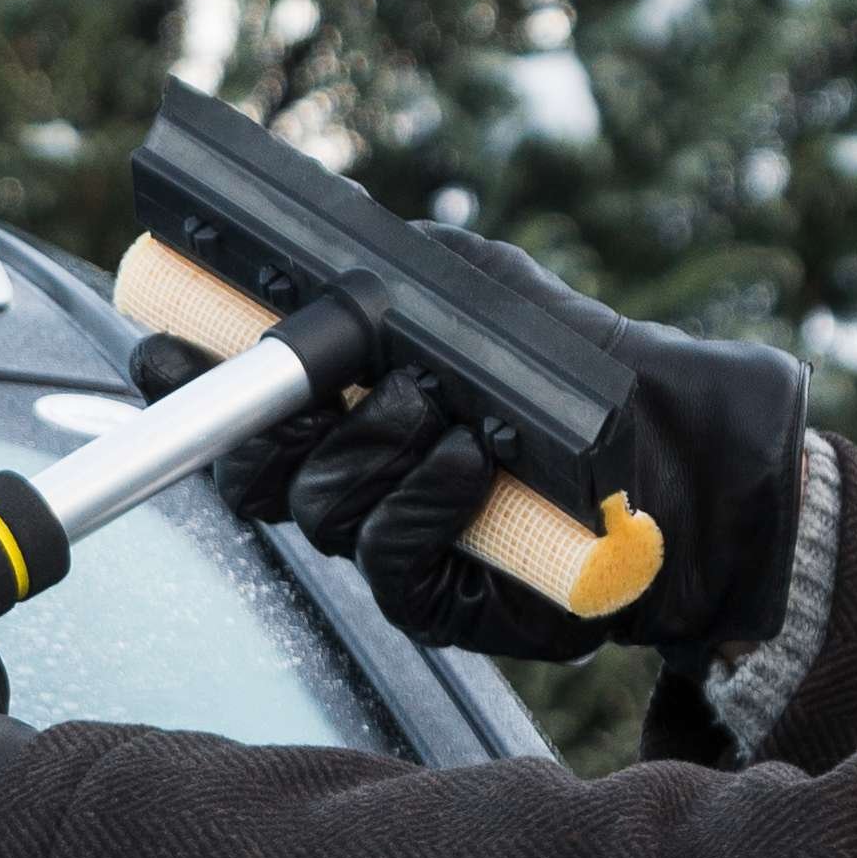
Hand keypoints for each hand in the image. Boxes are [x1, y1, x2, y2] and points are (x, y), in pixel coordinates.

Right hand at [133, 223, 805, 661]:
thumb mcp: (493, 293)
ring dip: (365, 448)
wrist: (689, 459)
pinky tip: (464, 463)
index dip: (189, 384)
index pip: (239, 409)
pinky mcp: (435, 600)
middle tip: (322, 374)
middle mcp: (355, 483)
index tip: (167, 348)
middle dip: (271, 421)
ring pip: (313, 509)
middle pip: (250, 472)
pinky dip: (418, 499)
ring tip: (435, 409)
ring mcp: (389, 545)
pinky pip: (386, 555)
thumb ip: (409, 269)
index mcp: (348, 413)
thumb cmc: (591, 378)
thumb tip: (330, 256)